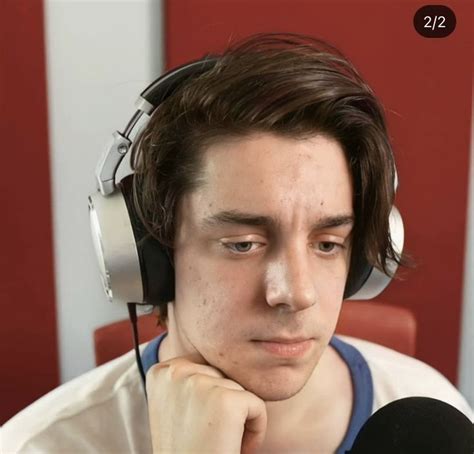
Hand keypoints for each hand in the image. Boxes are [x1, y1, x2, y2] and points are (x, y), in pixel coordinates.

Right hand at [146, 354, 266, 453]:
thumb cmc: (186, 450)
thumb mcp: (176, 407)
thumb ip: (189, 379)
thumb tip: (220, 352)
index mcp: (162, 370)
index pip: (207, 367)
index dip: (209, 399)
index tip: (194, 423)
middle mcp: (177, 370)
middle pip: (225, 375)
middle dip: (224, 405)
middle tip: (206, 434)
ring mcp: (200, 383)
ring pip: (242, 390)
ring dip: (238, 419)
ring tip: (216, 440)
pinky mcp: (226, 400)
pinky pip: (258, 406)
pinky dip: (255, 431)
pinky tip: (231, 446)